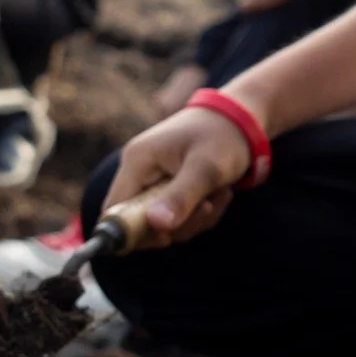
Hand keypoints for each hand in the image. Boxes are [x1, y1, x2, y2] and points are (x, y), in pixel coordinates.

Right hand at [102, 105, 250, 248]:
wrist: (241, 120)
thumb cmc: (223, 136)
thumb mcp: (207, 168)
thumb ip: (181, 196)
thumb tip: (156, 225)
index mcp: (138, 161)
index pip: (114, 211)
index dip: (133, 232)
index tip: (166, 237)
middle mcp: (139, 172)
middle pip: (141, 223)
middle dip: (178, 225)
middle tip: (208, 207)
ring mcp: (153, 181)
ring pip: (164, 225)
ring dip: (196, 219)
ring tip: (219, 193)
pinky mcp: (168, 189)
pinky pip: (178, 218)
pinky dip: (201, 214)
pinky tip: (218, 194)